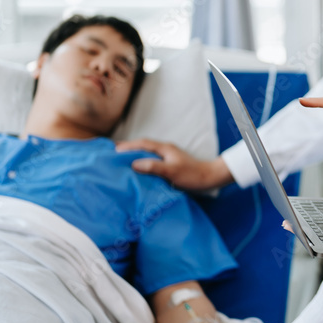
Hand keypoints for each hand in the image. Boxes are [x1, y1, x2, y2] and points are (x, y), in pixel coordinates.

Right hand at [115, 139, 230, 189]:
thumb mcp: (171, 172)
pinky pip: (151, 161)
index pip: (142, 143)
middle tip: (113, 154)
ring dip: (134, 156)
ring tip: (121, 162)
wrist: (209, 178)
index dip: (127, 146)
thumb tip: (134, 163)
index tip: (113, 150)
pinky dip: (142, 163)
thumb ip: (153, 167)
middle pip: (143, 146)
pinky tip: (137, 170)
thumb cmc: (192, 175)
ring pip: (147, 153)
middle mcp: (165, 150)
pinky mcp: (170, 164)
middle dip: (128, 149)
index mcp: (164, 148)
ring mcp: (168, 157)